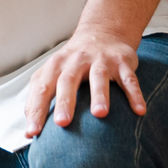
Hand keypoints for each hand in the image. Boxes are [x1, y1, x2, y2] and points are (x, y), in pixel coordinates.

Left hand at [23, 26, 145, 137]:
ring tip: (100, 114)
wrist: (102, 33)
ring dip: (99, 95)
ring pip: (99, 78)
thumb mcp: (51, 75)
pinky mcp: (122, 62)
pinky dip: (135, 94)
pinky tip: (139, 111)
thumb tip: (28, 133)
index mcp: (55, 67)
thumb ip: (39, 101)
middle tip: (62, 123)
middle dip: (65, 102)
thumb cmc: (71, 64)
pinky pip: (129, 79)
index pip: (42, 89)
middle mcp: (75, 62)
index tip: (33, 132)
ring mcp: (100, 60)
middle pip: (67, 81)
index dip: (36, 110)